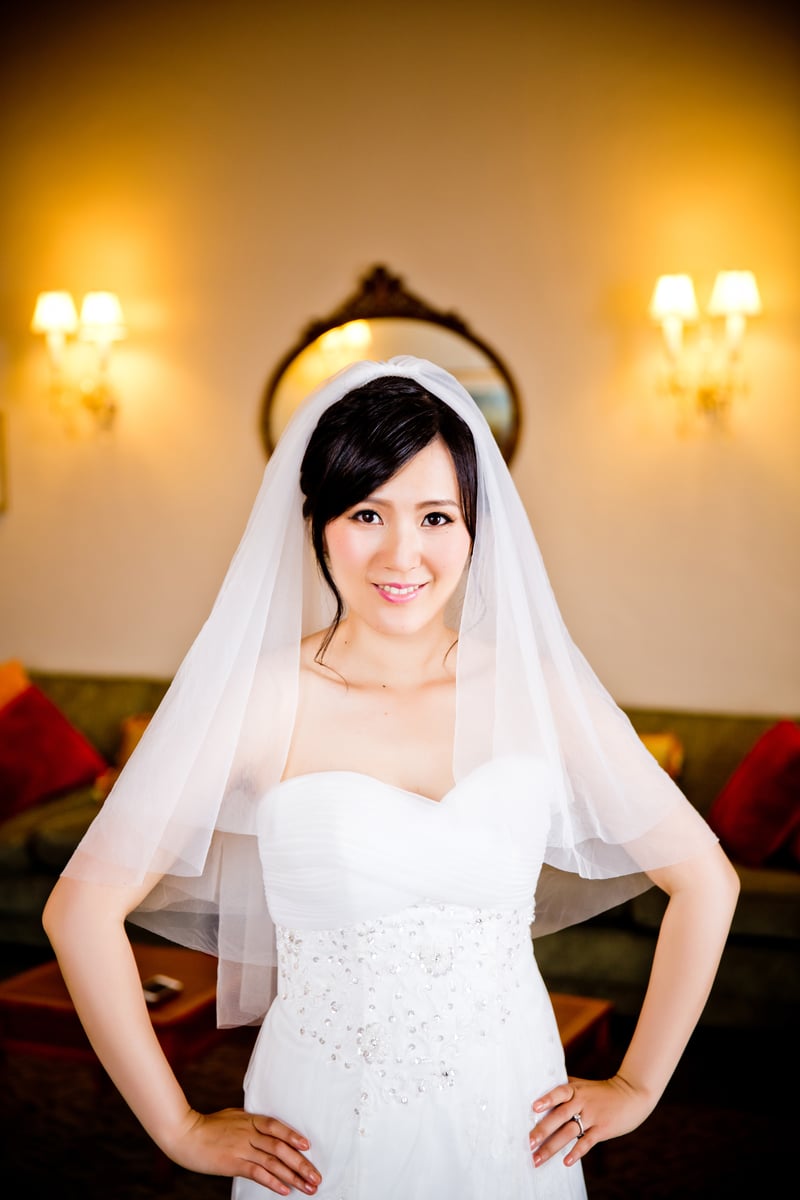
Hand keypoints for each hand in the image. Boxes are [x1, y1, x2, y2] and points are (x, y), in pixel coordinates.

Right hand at [167, 1107, 321, 1194]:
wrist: (185, 1134)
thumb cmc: (208, 1125)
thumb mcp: (233, 1116)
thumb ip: (250, 1121)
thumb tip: (265, 1125)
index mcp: (250, 1119)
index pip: (277, 1127)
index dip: (294, 1136)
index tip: (309, 1148)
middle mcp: (249, 1133)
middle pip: (281, 1147)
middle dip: (302, 1163)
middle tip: (316, 1176)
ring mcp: (242, 1148)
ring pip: (274, 1162)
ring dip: (293, 1176)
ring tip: (307, 1187)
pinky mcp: (233, 1163)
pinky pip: (258, 1173)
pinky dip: (273, 1182)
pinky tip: (285, 1190)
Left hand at [528, 1075, 654, 1168]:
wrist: (632, 1093)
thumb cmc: (603, 1091)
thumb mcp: (584, 1085)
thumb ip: (566, 1089)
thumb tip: (541, 1088)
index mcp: (575, 1090)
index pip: (558, 1093)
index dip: (547, 1099)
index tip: (533, 1108)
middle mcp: (582, 1102)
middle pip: (559, 1115)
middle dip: (543, 1130)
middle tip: (528, 1143)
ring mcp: (592, 1116)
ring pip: (569, 1132)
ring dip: (552, 1146)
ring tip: (538, 1158)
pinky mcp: (602, 1129)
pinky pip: (587, 1142)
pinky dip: (576, 1152)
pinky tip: (566, 1162)